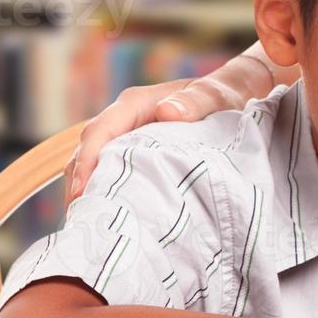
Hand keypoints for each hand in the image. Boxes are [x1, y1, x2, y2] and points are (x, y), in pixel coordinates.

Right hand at [65, 49, 284, 201]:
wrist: (236, 93)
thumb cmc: (224, 93)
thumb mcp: (214, 95)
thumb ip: (195, 101)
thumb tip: (166, 111)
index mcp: (137, 103)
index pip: (100, 131)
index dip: (88, 160)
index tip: (83, 191)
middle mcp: (125, 119)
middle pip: (89, 151)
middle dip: (81, 183)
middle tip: (83, 219)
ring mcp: (127, 136)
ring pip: (96, 163)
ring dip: (90, 190)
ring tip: (90, 224)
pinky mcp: (135, 151)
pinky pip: (113, 170)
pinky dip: (107, 190)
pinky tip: (110, 214)